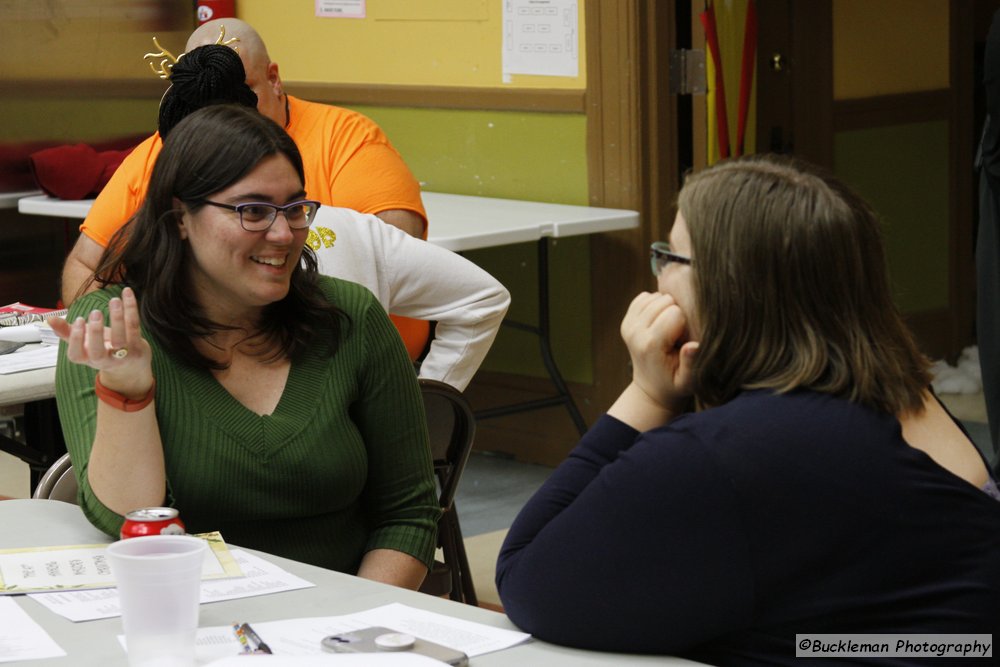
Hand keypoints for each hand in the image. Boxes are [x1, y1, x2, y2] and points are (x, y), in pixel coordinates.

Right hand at [50, 287, 152, 396]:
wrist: (131, 367)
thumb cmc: (103, 350)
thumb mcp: (84, 344)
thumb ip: (67, 332)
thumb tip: (49, 319)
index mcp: (87, 359)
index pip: (76, 355)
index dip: (76, 339)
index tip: (79, 320)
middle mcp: (104, 361)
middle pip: (98, 352)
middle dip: (95, 332)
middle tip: (95, 313)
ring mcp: (123, 356)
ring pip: (120, 339)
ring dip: (117, 318)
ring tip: (114, 300)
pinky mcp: (138, 349)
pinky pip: (135, 327)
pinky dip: (131, 309)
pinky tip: (127, 294)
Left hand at [620, 291, 698, 413]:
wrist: (651, 386)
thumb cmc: (674, 383)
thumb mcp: (687, 381)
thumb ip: (691, 363)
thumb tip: (693, 345)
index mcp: (650, 345)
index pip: (675, 313)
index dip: (685, 323)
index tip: (682, 340)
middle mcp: (635, 332)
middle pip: (665, 300)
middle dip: (676, 313)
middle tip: (676, 335)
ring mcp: (628, 325)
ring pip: (655, 296)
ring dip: (666, 308)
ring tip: (668, 329)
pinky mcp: (626, 320)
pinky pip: (645, 297)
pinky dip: (655, 304)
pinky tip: (660, 322)